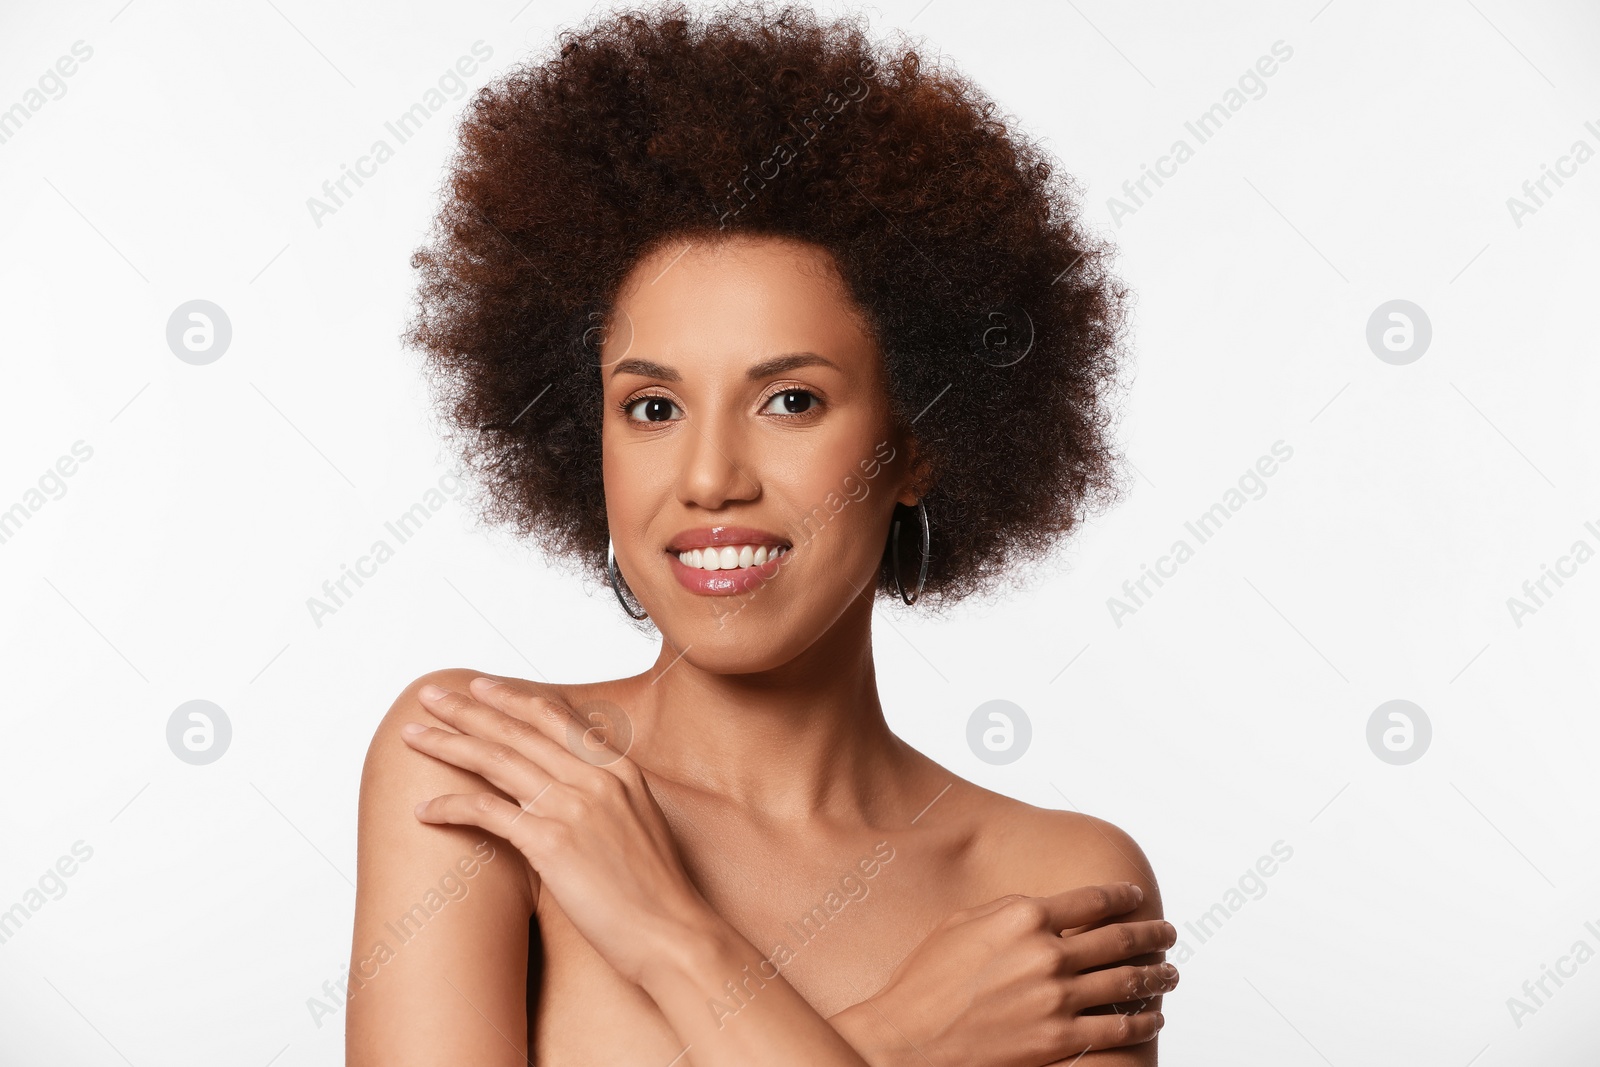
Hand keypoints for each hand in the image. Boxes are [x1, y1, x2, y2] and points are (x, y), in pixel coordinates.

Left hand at [403, 677, 717, 986]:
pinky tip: (423, 809)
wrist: (673, 933)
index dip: (513, 700)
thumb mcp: (644, 825)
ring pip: (496, 761)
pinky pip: (487, 813)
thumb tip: (576, 792)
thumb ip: (609, 798)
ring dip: (449, 744)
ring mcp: (573, 807)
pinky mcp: (551, 843)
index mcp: (620, 770)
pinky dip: (450, 806)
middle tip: (432, 695)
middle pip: (518, 731)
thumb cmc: (659, 893)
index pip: (556, 719)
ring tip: (414, 736)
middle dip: (468, 709)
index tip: (482, 687)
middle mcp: (595, 779)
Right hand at [847, 885, 1174, 1066]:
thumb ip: (1006, 911)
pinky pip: (1119, 1028)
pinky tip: (1153, 1016)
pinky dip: (1143, 1020)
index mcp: (1022, 916)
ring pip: (1127, 982)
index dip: (1120, 895)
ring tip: (1170, 972)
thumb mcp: (960, 925)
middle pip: (1119, 938)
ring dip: (1156, 975)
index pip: (1090, 899)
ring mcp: (1057, 998)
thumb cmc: (925, 981)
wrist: (910, 1041)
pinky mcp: (1061, 1039)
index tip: (1135, 895)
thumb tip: (1042, 908)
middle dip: (1151, 934)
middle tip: (1167, 933)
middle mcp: (1046, 952)